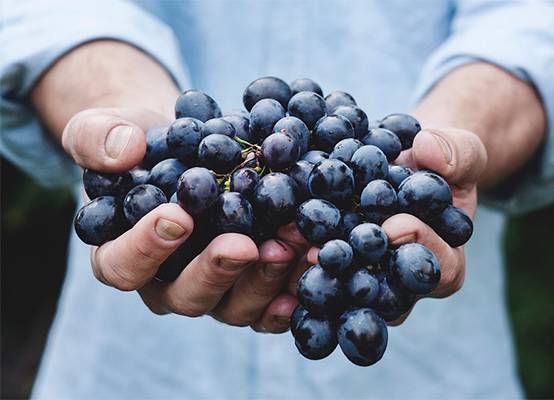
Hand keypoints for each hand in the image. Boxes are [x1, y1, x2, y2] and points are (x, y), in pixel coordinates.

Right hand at [64, 107, 299, 332]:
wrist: (185, 148)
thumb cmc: (139, 144)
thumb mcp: (104, 129)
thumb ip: (97, 138)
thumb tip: (124, 150)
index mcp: (121, 255)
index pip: (122, 266)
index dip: (146, 248)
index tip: (177, 216)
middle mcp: (167, 283)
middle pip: (185, 296)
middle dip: (216, 272)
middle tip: (244, 244)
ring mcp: (213, 289)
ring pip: (234, 306)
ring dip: (264, 280)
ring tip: (291, 245)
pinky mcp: (249, 285)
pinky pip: (270, 304)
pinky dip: (293, 291)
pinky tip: (313, 268)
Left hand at [281, 126, 486, 325]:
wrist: (407, 163)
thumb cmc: (440, 162)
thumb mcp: (460, 151)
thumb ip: (457, 153)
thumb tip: (431, 151)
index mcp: (444, 262)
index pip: (439, 269)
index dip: (420, 248)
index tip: (396, 225)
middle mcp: (402, 282)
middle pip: (383, 292)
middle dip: (356, 271)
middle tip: (326, 252)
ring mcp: (366, 278)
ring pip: (343, 289)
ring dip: (314, 271)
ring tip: (288, 248)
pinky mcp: (335, 266)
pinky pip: (316, 270)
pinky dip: (292, 257)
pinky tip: (269, 241)